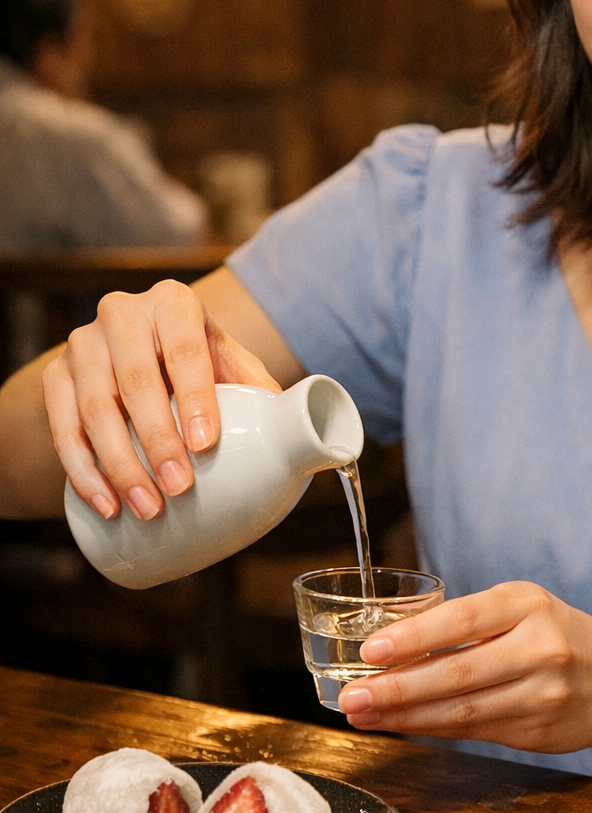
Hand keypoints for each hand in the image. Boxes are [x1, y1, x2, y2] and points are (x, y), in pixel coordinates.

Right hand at [42, 279, 280, 521]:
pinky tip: (106, 502)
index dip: (194, 396)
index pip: (184, 348)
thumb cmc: (196, 366)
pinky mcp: (55, 376)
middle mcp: (122, 313)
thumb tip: (316, 435)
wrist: (131, 358)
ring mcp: (82, 343)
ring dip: (119, 465)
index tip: (205, 444)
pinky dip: (83, 471)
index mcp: (173, 303)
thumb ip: (264, 391)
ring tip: (148, 508)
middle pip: (135, 381)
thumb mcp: (230, 365)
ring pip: (94, 408)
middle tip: (180, 489)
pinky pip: (62, 427)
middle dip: (157, 441)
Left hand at [338, 580, 591, 755]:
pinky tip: (400, 724)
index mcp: (530, 605)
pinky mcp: (537, 733)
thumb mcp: (524, 610)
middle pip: (457, 674)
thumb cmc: (559, 637)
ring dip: (405, 715)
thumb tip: (392, 641)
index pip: (463, 620)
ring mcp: (542, 695)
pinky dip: (431, 729)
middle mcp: (540, 648)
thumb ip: (470, 621)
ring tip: (363, 714)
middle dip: (397, 688)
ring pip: (461, 710)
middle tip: (351, 696)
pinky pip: (472, 731)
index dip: (414, 638)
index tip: (371, 651)